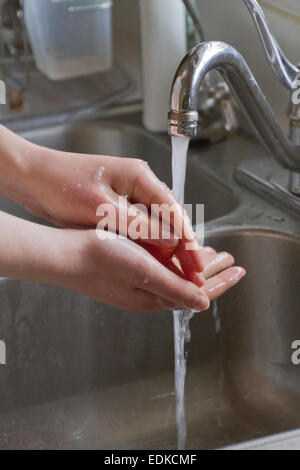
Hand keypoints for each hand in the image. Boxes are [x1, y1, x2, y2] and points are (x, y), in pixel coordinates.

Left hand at [22, 141, 203, 280]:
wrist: (33, 179)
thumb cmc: (62, 185)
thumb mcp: (102, 209)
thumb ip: (139, 224)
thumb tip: (171, 240)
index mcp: (139, 175)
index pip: (174, 210)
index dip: (188, 240)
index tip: (197, 262)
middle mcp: (139, 182)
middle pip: (170, 217)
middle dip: (182, 246)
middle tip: (193, 272)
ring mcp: (129, 193)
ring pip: (157, 223)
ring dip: (169, 246)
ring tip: (181, 270)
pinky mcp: (118, 204)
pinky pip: (142, 225)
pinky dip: (151, 242)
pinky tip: (158, 259)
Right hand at [54, 229, 244, 311]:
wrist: (63, 255)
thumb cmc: (100, 259)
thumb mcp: (143, 272)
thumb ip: (174, 288)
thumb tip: (204, 303)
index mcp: (154, 297)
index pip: (198, 293)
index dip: (221, 281)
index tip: (239, 270)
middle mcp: (147, 294)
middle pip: (190, 285)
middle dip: (212, 273)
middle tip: (230, 260)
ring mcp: (135, 285)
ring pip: (175, 276)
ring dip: (195, 266)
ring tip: (210, 255)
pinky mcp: (125, 274)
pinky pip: (160, 270)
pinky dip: (175, 262)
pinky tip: (176, 253)